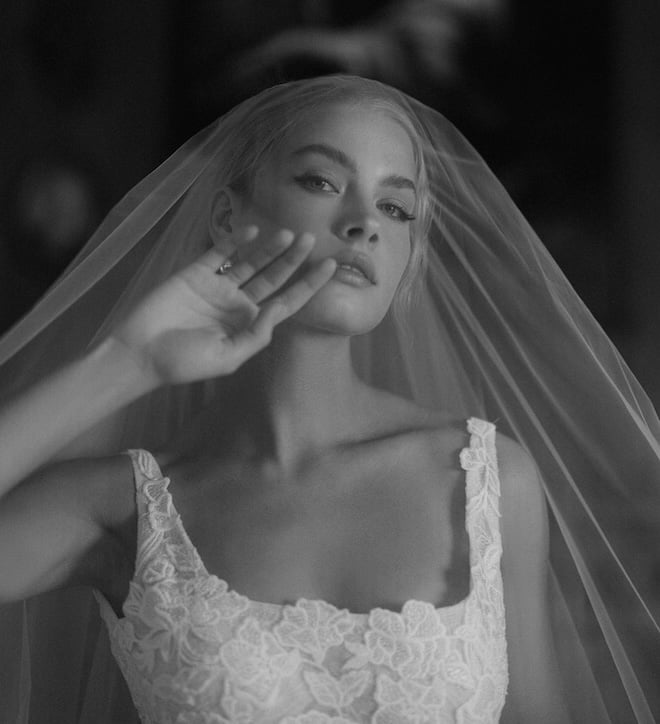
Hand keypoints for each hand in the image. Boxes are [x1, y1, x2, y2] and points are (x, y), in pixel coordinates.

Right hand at [110, 227, 335, 386]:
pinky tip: (252, 232)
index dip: (309, 285)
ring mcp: (218, 287)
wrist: (139, 353)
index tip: (331, 267)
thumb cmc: (183, 363)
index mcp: (249, 325)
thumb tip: (280, 309)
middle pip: (274, 277)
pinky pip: (219, 254)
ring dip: (270, 248)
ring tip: (290, 234)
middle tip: (312, 239)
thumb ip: (256, 335)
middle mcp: (238, 304)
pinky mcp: (195, 274)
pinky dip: (234, 242)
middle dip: (294, 259)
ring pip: (251, 263)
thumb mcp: (228, 357)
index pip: (287, 302)